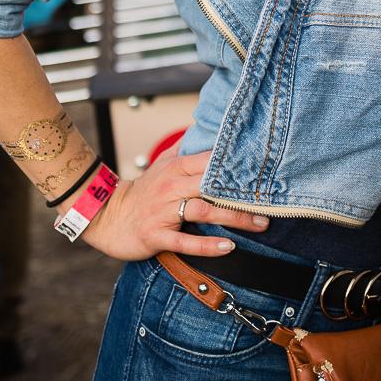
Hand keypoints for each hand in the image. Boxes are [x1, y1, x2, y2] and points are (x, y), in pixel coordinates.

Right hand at [78, 150, 269, 261]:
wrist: (108, 216)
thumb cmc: (142, 192)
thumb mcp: (162, 166)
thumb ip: (186, 152)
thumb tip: (208, 133)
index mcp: (175, 169)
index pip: (210, 162)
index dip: (236, 165)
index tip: (264, 169)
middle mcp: (171, 187)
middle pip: (212, 187)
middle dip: (243, 194)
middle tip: (271, 199)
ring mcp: (164, 212)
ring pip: (204, 212)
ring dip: (234, 218)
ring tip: (260, 224)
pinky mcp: (157, 236)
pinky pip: (185, 242)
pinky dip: (208, 245)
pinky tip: (228, 247)